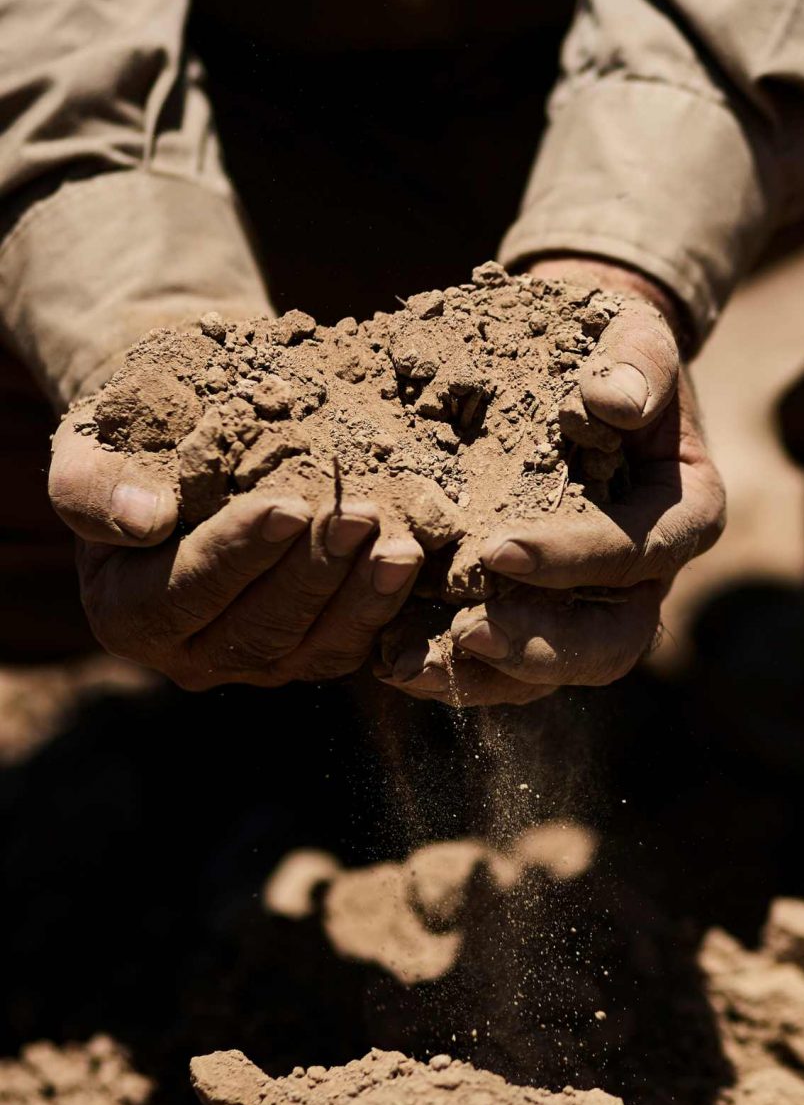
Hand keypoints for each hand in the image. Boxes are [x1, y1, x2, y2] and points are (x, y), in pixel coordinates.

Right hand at [50, 404, 422, 689]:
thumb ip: (91, 485)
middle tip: (359, 517)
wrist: (190, 451)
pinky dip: (384, 608)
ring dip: (362, 598)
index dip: (238, 554)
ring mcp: (256, 663)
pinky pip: (350, 645)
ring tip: (401, 547)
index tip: (286, 506)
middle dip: (314, 574)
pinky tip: (413, 564)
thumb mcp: (91, 445)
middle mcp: (191, 655)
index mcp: (128, 613)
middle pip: (259, 630)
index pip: (186, 592)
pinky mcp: (308, 654)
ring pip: (314, 649)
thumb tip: (143, 521)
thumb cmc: (137, 441)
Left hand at [378, 258, 724, 704]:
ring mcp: (594, 603)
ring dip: (487, 674)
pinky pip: (508, 662)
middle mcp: (646, 576)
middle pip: (611, 641)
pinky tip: (392, 655)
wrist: (578, 366)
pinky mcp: (541, 610)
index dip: (576, 559)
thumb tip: (612, 401)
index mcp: (685, 514)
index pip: (640, 552)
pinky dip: (453, 664)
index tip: (499, 549)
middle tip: (468, 631)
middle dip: (539, 644)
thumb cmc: (610, 351)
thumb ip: (638, 365)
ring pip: (555, 667)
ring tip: (412, 664)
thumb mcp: (634, 338)